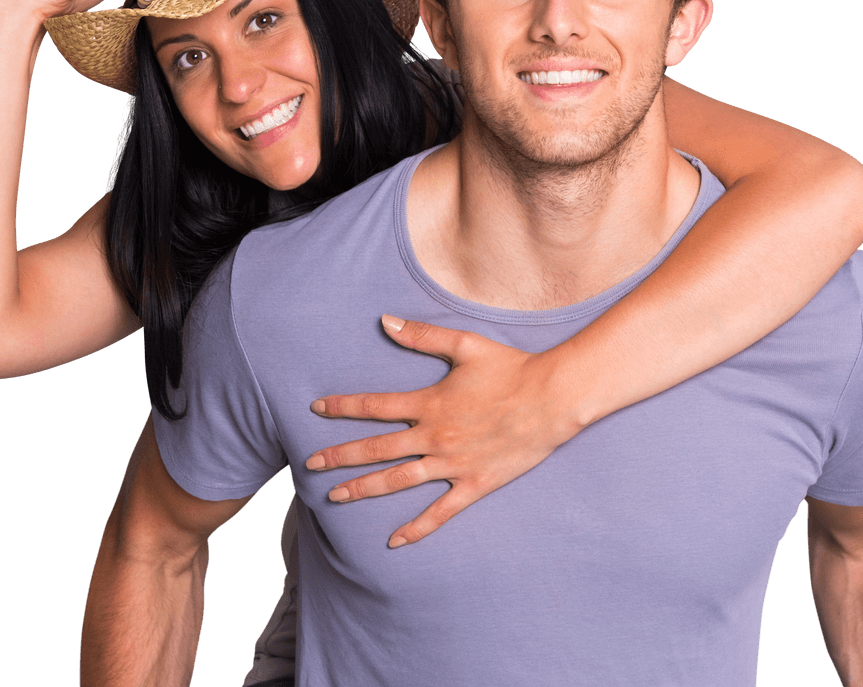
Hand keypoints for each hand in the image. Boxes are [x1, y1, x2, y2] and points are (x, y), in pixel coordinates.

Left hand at [305, 316, 582, 547]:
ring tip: (335, 497)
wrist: (552, 399)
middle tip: (310, 465)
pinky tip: (394, 540)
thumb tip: (385, 321)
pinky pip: (440, 512)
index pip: (375, 406)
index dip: (343, 407)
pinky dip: (417, 528)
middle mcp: (435, 437)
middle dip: (340, 456)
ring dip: (364, 489)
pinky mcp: (474, 485)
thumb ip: (422, 336)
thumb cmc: (511, 368)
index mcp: (430, 403)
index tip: (316, 409)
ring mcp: (453, 465)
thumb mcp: (465, 345)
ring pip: (399, 481)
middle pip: (377, 449)